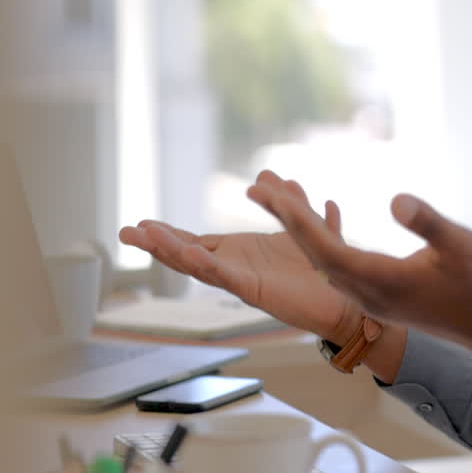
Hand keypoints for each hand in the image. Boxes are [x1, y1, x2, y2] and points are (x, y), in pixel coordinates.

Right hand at [118, 176, 358, 343]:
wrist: (346, 298)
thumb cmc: (322, 269)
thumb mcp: (303, 224)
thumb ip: (288, 200)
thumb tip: (270, 174)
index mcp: (241, 253)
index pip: (196, 242)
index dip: (169, 234)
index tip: (141, 223)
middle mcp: (236, 267)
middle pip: (187, 255)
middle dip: (156, 244)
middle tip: (125, 232)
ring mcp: (242, 280)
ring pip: (198, 265)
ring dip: (171, 251)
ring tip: (146, 236)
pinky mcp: (255, 291)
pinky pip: (226, 277)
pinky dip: (207, 265)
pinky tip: (190, 254)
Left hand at [246, 171, 471, 386]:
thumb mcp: (461, 244)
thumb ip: (427, 222)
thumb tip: (395, 199)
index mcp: (379, 280)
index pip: (324, 247)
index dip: (295, 218)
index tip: (269, 194)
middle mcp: (365, 291)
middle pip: (313, 252)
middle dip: (284, 217)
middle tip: (255, 187)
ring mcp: (369, 296)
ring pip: (322, 259)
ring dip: (299, 227)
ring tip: (278, 198)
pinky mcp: (376, 296)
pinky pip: (337, 264)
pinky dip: (322, 238)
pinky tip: (319, 221)